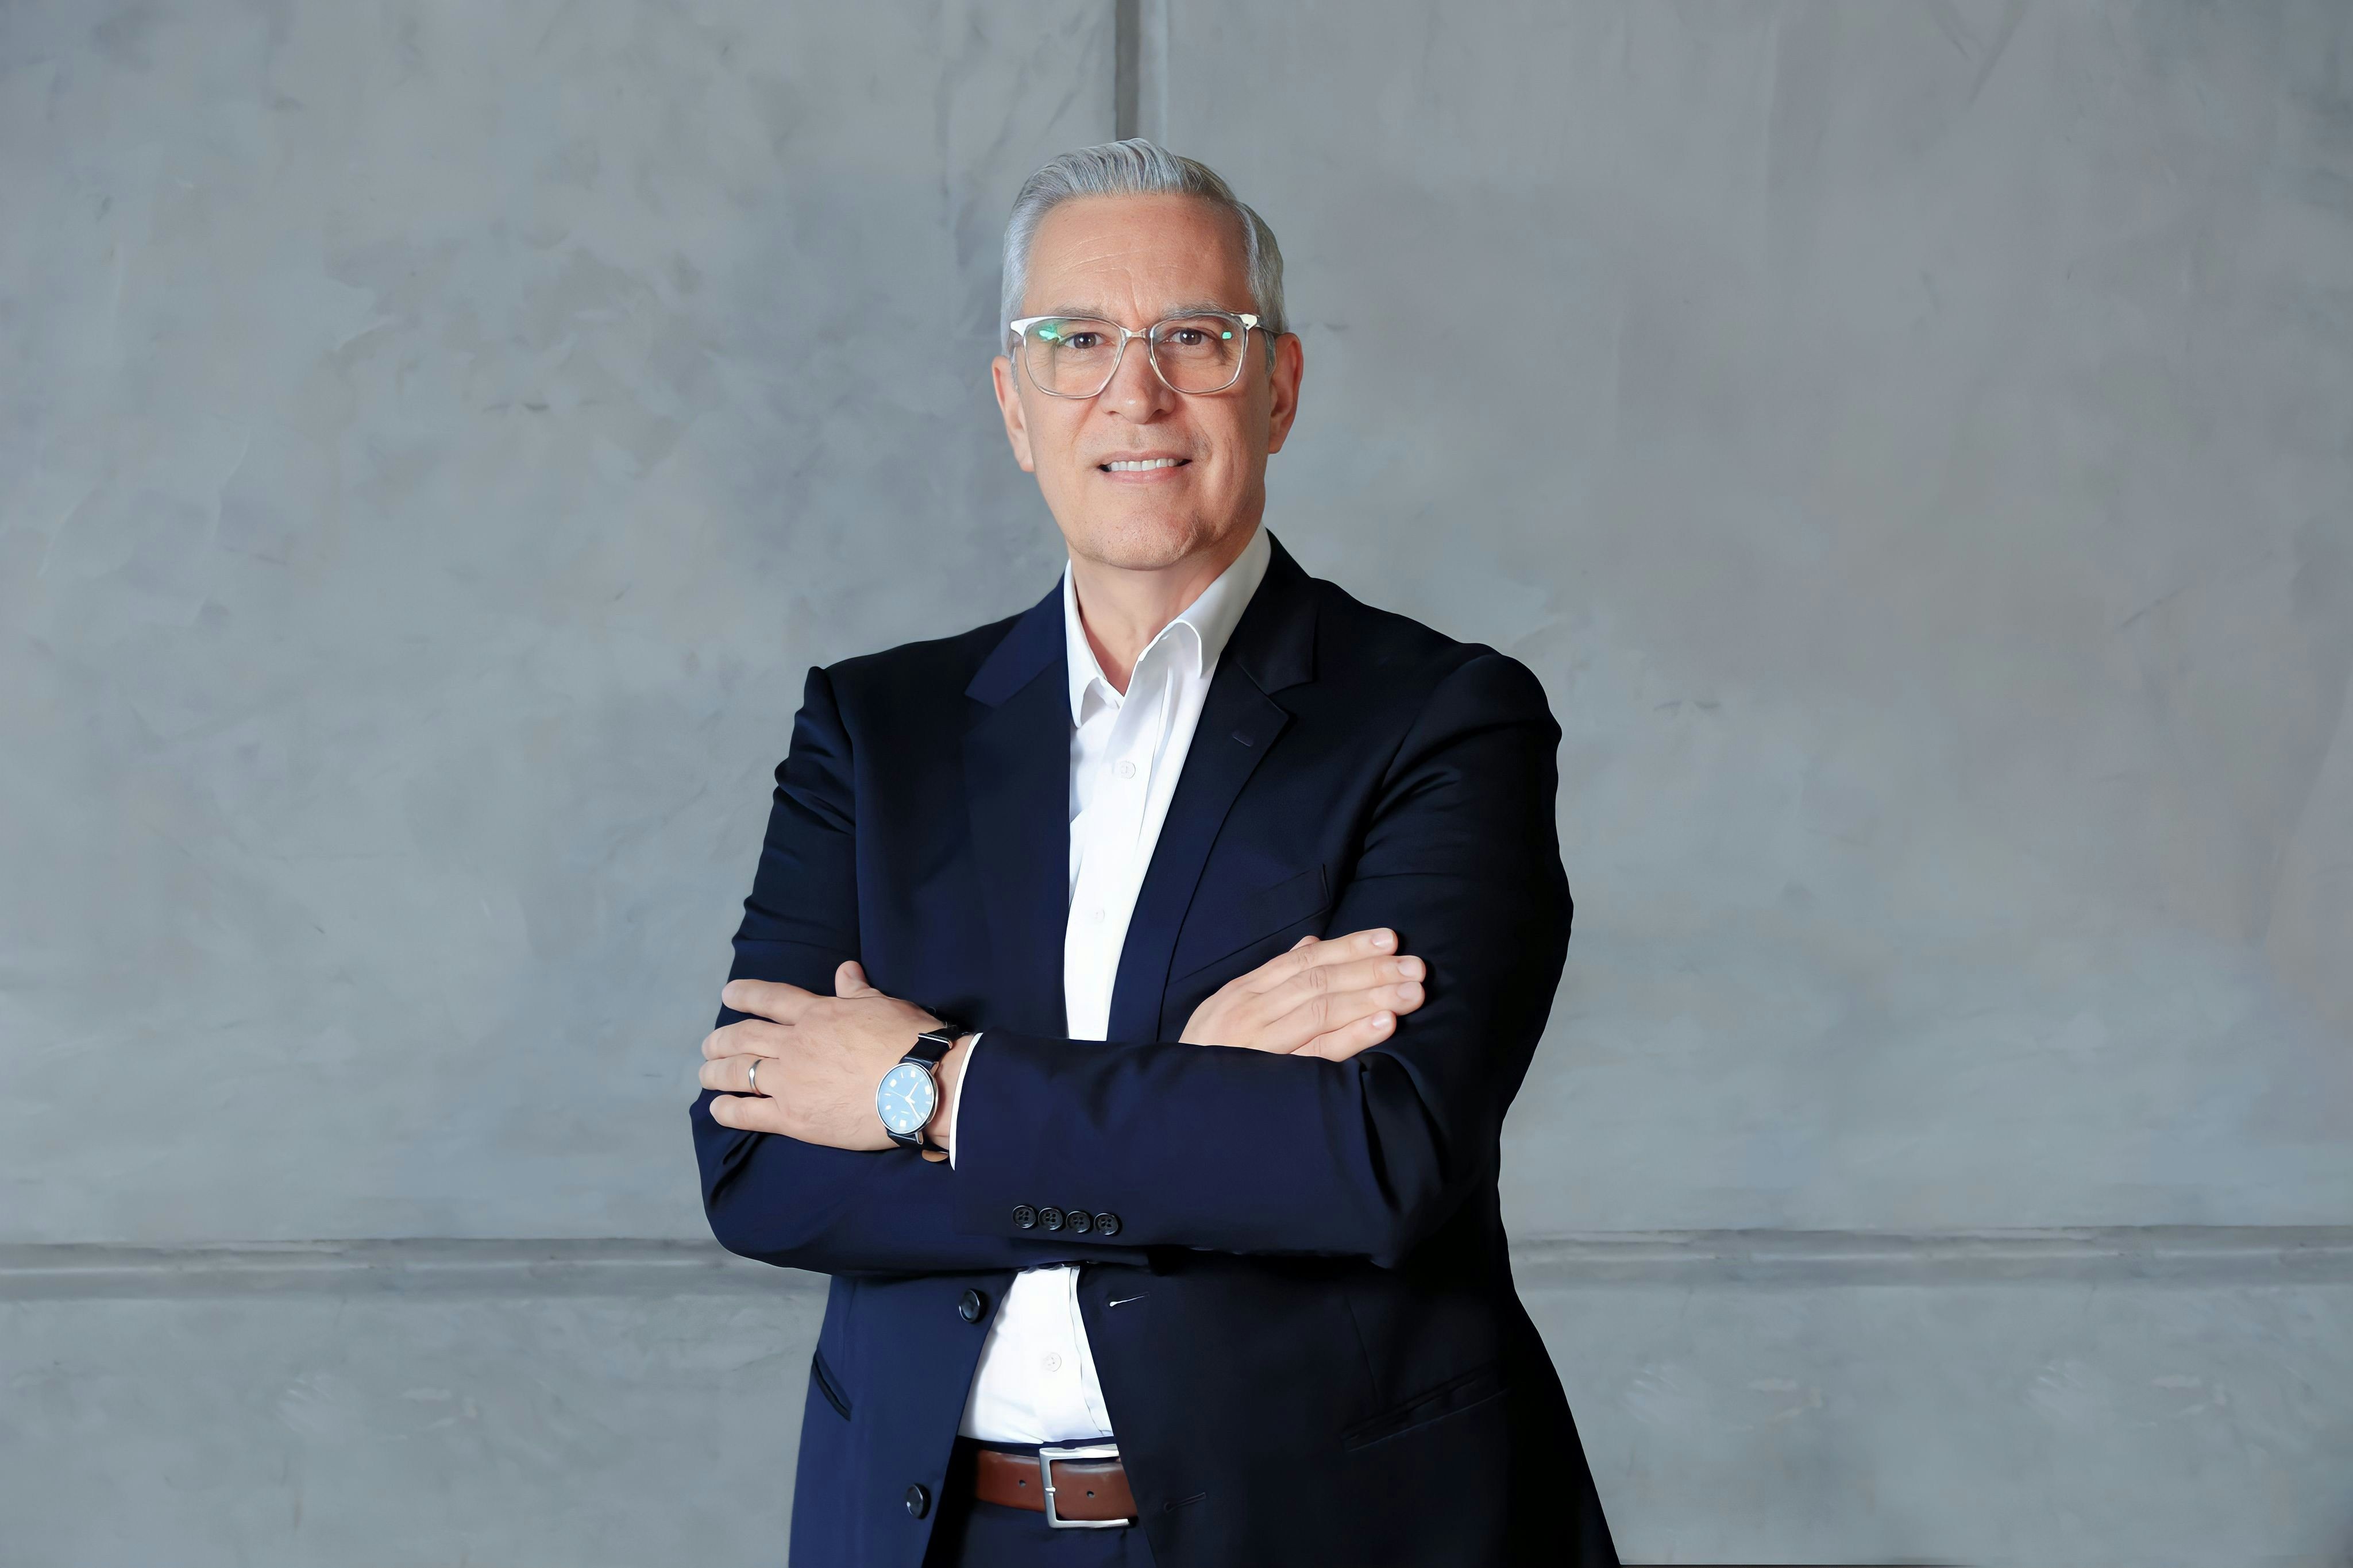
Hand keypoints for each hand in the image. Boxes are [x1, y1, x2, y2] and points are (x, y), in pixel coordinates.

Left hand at [700, 962, 969, 1154]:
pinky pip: (750, 1113)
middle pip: (745, 1037)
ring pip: (740, 1072)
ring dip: (716, 1072)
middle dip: (721, 1039)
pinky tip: (717, 1109)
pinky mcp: (795, 1117)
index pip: (771, 999)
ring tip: (704, 1073)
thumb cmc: (910, 1041)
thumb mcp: (884, 1005)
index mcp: (817, 1015)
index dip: (746, 994)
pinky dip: (729, 1110)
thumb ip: (857, 991)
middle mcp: (796, 1044)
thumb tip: (845, 969)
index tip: (728, 995)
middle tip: (708, 1044)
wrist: (921, 1085)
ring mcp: (791, 1081)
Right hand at [1180, 928, 1425, 1060]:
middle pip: (1319, 981)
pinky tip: (1384, 1024)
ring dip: (1371, 997)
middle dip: (1371, 970)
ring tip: (1411, 992)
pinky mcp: (1269, 1079)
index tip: (1390, 940)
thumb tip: (1311, 945)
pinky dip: (1352, 1036)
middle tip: (1415, 967)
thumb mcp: (1230, 1010)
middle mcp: (1250, 1012)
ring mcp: (1258, 1045)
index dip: (1349, 947)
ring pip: (1321, 1010)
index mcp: (1244, 992)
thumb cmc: (1209, 1058)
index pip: (1304, 961)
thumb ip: (1272, 978)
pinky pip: (1317, 1054)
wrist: (1172, 1106)